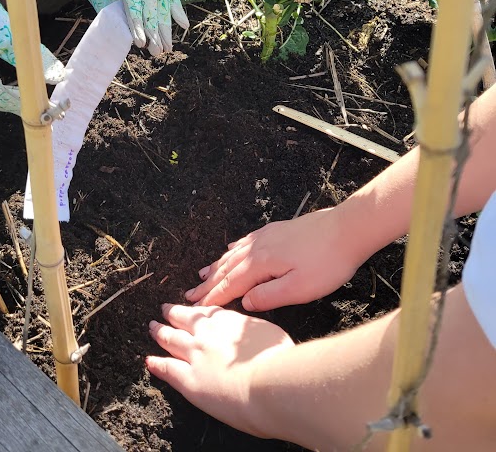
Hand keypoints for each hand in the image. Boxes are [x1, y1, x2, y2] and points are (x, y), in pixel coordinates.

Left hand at [76, 0, 187, 55]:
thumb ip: (112, 10)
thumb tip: (127, 35)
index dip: (136, 21)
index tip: (140, 42)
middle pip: (151, 0)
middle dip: (154, 28)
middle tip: (155, 50)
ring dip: (166, 26)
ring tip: (166, 47)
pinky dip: (178, 10)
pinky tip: (184, 25)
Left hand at [147, 304, 292, 436]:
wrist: (269, 383)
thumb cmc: (278, 359)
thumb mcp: (270, 332)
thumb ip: (253, 331)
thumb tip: (252, 335)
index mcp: (227, 320)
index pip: (207, 311)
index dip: (196, 309)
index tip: (190, 306)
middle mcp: (207, 333)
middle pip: (183, 318)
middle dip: (172, 313)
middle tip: (163, 309)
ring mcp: (195, 355)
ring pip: (170, 339)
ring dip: (159, 332)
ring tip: (152, 327)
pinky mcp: (189, 380)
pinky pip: (167, 369)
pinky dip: (157, 364)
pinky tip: (149, 361)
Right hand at [185, 207, 362, 310]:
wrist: (347, 230)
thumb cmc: (327, 262)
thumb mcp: (300, 289)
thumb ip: (269, 297)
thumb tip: (245, 302)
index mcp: (262, 263)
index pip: (231, 284)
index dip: (213, 297)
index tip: (196, 307)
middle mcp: (258, 247)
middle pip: (227, 268)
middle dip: (208, 282)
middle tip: (190, 293)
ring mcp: (267, 236)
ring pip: (234, 254)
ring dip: (217, 266)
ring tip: (202, 273)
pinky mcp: (277, 231)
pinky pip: (245, 242)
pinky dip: (233, 249)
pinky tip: (230, 249)